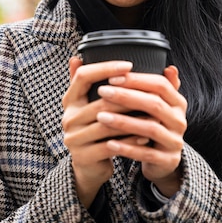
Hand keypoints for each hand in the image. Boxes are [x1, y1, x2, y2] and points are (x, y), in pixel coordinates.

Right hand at [62, 57, 135, 207]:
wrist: (89, 166)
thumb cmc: (94, 130)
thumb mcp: (89, 105)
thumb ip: (87, 83)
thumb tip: (78, 56)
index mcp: (69, 100)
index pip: (83, 76)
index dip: (105, 68)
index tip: (128, 65)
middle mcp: (68, 118)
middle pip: (100, 101)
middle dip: (128, 96)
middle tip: (150, 91)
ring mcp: (74, 138)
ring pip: (108, 124)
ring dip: (133, 118)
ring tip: (153, 114)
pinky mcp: (84, 156)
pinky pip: (111, 145)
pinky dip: (130, 140)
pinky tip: (145, 136)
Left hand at [96, 65, 186, 197]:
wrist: (162, 161)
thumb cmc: (153, 126)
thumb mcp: (156, 105)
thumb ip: (154, 86)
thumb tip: (167, 65)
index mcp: (177, 102)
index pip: (160, 85)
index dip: (137, 80)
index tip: (112, 77)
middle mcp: (180, 120)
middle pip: (154, 104)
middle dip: (126, 97)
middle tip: (102, 91)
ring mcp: (175, 141)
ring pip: (150, 128)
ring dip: (123, 122)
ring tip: (101, 116)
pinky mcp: (168, 160)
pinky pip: (146, 154)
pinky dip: (127, 148)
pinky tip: (109, 143)